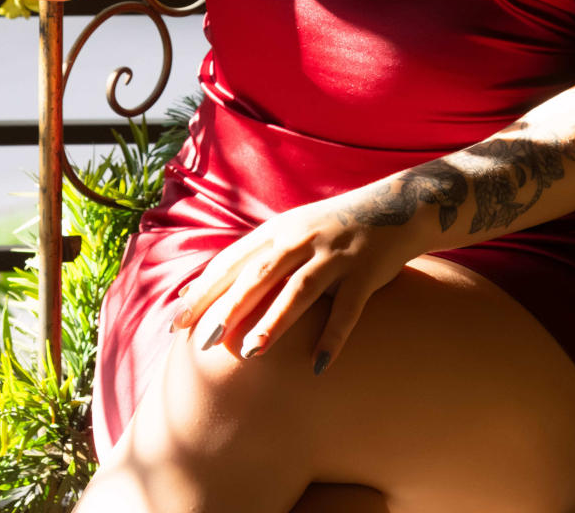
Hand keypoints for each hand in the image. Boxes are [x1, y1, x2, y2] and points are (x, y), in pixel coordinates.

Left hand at [171, 191, 424, 374]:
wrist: (396, 207)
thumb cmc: (336, 227)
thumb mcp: (296, 228)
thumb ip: (263, 252)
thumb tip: (217, 281)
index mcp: (281, 228)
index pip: (234, 260)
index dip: (205, 289)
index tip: (178, 317)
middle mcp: (303, 238)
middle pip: (260, 275)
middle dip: (228, 307)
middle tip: (201, 342)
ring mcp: (335, 254)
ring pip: (300, 290)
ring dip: (275, 322)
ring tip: (251, 353)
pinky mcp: (365, 271)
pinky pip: (348, 309)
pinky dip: (333, 336)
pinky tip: (318, 365)